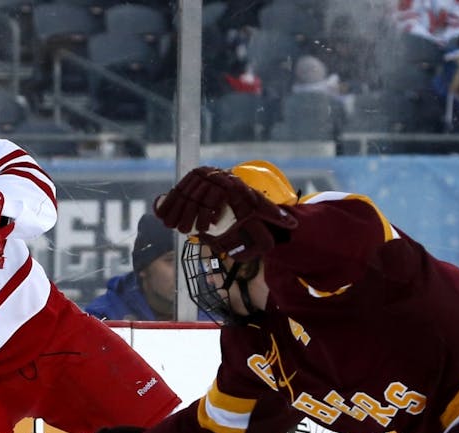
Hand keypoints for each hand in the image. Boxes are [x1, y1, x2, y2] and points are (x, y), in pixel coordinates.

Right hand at [154, 166, 297, 261]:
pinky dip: (166, 205)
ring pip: (182, 195)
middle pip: (195, 197)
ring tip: (174, 227)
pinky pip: (173, 192)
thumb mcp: (259, 205)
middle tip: (186, 231)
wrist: (227, 184)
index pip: (213, 197)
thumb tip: (295, 224)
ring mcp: (196, 177)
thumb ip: (273, 215)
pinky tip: (164, 218)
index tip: (204, 228)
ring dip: (175, 212)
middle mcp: (211, 175)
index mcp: (228, 181)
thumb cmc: (245, 198)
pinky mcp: (185, 180)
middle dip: (189, 216)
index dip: (205, 214)